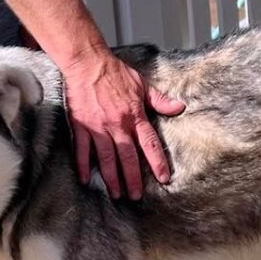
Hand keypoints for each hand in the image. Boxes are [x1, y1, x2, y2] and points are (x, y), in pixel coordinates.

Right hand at [63, 50, 184, 199]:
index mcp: (134, 116)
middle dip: (133, 179)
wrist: (88, 63)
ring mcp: (98, 127)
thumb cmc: (114, 72)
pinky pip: (83, 150)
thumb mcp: (142, 84)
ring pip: (106, 158)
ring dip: (112, 178)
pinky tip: (86, 179)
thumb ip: (160, 100)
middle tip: (136, 196)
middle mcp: (117, 125)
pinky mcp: (81, 126)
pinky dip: (83, 165)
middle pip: (127, 157)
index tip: (164, 178)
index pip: (150, 144)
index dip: (158, 162)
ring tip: (116, 194)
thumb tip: (179, 107)